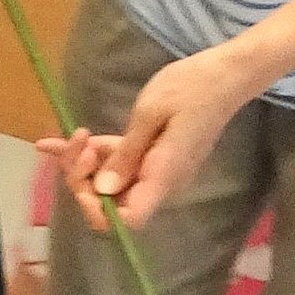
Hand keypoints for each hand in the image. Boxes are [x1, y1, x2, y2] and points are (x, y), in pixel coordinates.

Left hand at [76, 39, 268, 226]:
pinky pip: (123, 165)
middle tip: (78, 142)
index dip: (98, 210)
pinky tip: (68, 140)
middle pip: (113, 203)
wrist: (227, 74)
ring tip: (77, 134)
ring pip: (114, 183)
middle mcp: (162, 182)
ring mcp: (159, 172)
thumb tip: (103, 190)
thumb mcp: (150, 113)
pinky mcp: (156, 159)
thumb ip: (126, 154)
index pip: (128, 220)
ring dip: (88, 164)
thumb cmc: (192, 87)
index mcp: (163, 176)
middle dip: (86, 179)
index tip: (83, 180)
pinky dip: (98, 155)